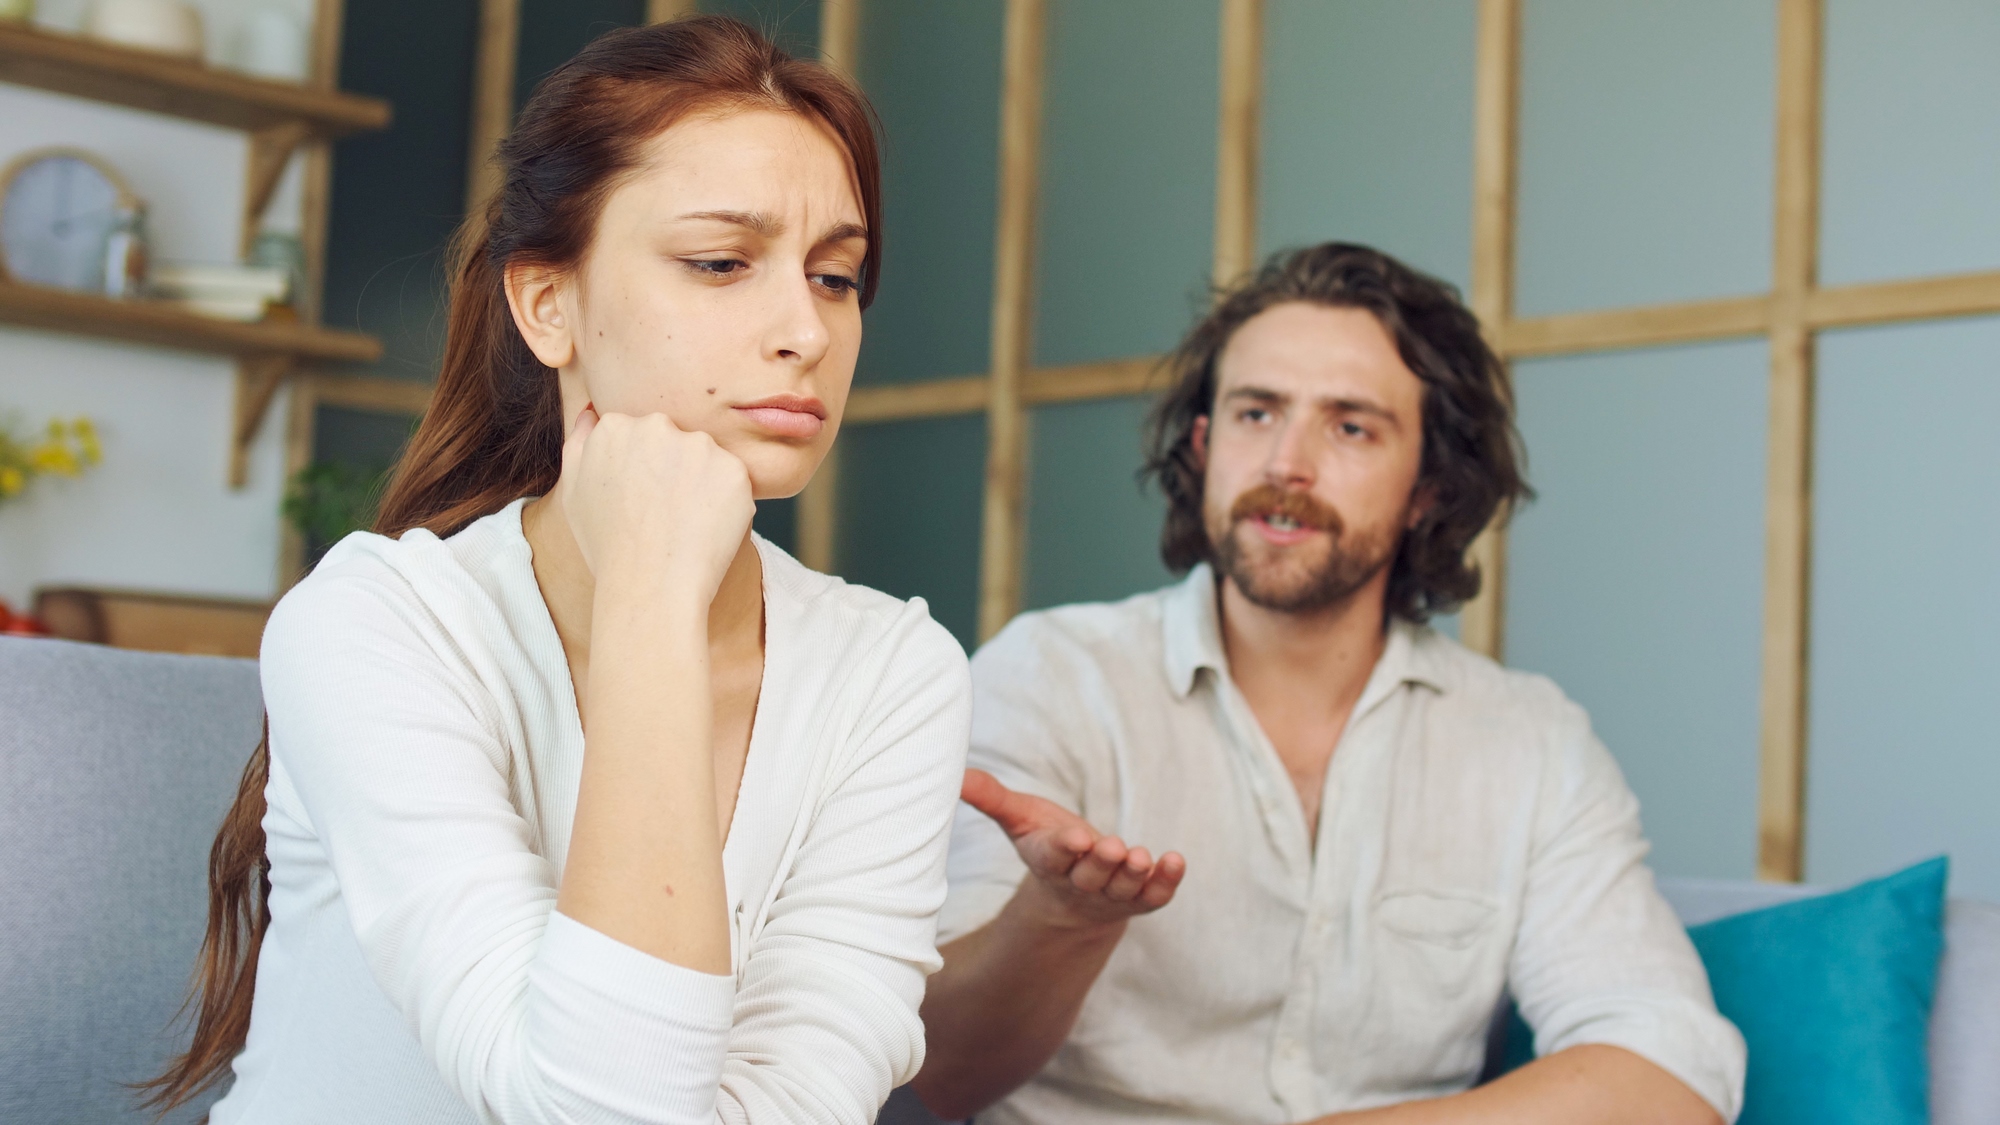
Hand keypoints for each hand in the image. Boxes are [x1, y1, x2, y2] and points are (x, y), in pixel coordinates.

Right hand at [556, 405, 753, 605]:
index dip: (642, 470)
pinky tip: (706, 530)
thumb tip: (591, 412)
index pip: (639, 434)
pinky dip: (726, 504)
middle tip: (664, 513)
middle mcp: (656, 425)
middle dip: (673, 470)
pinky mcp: (734, 469)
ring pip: (706, 460)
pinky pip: (732, 482)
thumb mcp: (573, 492)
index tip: (640, 499)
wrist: (650, 586)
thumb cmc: (607, 546)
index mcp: (614, 426)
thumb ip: (580, 443)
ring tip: (684, 524)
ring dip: (702, 484)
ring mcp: (698, 446)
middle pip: (674, 440)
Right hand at [961, 768, 1185, 929]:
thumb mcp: (1020, 820)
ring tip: (1141, 856)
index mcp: (1048, 862)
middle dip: (1102, 862)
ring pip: (1123, 888)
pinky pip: (1155, 895)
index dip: (1065, 849)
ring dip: (1134, 874)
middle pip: (1091, 875)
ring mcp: (1112, 894)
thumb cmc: (1047, 845)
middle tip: (1113, 846)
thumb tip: (956, 773)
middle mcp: (1080, 882)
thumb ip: (992, 798)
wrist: (1075, 896)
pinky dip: (1167, 881)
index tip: (1076, 838)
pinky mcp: (1141, 899)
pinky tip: (1176, 861)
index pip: (1054, 857)